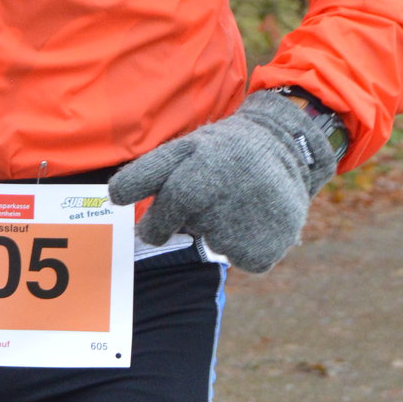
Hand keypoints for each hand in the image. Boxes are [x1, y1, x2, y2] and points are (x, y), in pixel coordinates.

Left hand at [109, 91, 338, 272]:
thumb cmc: (224, 151)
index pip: (155, 220)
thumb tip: (114, 198)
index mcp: (189, 176)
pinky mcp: (265, 246)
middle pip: (186, 230)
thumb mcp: (183, 149)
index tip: (152, 230)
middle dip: (193, 219)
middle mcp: (213, 199)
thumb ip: (145, 174)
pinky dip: (249, 244)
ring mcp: (240, 225)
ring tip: (241, 199)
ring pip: (217, 244)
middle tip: (213, 199)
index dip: (155, 226)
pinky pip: (244, 258)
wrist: (288, 143)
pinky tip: (259, 217)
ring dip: (224, 229)